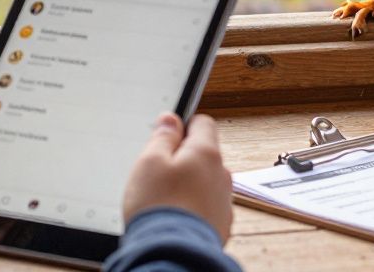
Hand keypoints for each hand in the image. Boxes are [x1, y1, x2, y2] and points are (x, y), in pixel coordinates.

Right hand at [123, 114, 233, 241]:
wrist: (172, 254)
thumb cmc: (159, 208)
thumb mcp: (150, 162)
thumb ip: (162, 137)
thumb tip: (171, 119)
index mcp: (206, 153)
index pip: (203, 122)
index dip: (184, 125)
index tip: (168, 134)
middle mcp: (222, 174)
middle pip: (204, 154)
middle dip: (183, 159)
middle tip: (157, 172)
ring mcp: (223, 200)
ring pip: (205, 182)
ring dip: (188, 185)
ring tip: (163, 200)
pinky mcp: (220, 224)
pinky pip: (206, 206)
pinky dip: (192, 208)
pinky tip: (174, 217)